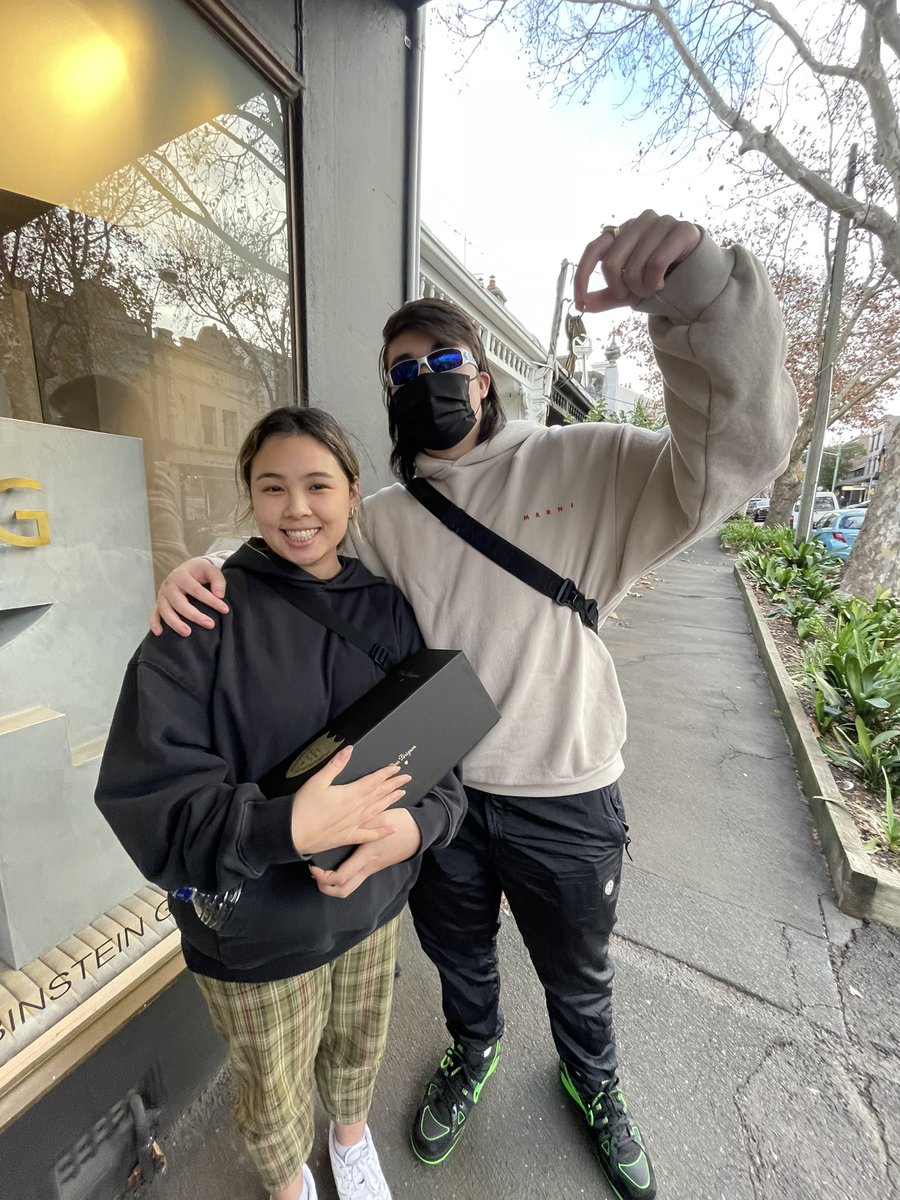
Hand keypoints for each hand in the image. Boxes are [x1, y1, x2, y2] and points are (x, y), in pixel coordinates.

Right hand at [150, 558, 229, 636]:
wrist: (187, 568)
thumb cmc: (200, 571)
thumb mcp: (210, 569)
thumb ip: (217, 580)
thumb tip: (220, 595)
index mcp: (181, 575)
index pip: (196, 590)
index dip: (211, 600)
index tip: (225, 609)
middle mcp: (169, 585)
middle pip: (180, 603)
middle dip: (195, 615)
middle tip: (210, 624)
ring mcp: (162, 594)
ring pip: (165, 610)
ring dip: (175, 623)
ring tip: (188, 633)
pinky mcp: (159, 602)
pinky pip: (154, 613)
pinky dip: (154, 623)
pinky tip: (159, 633)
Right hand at [290, 746, 411, 856]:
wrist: (293, 834)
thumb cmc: (303, 807)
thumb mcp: (317, 781)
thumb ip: (335, 765)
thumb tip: (349, 749)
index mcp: (349, 794)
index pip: (373, 781)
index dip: (386, 773)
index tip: (397, 768)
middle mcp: (356, 809)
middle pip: (379, 794)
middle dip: (393, 785)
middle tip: (407, 778)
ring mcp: (354, 824)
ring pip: (377, 810)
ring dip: (390, 801)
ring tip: (402, 794)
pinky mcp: (348, 836)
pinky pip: (369, 834)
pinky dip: (382, 831)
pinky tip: (392, 828)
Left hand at [310, 809, 421, 898]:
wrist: (419, 831)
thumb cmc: (399, 823)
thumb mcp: (377, 819)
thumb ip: (358, 823)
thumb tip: (337, 823)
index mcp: (366, 856)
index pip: (340, 877)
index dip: (323, 877)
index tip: (312, 866)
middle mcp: (368, 867)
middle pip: (343, 891)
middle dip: (326, 888)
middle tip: (315, 875)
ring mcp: (372, 869)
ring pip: (349, 887)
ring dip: (333, 885)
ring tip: (322, 871)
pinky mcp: (374, 867)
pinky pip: (355, 878)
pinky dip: (343, 877)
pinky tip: (337, 864)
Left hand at [573, 210, 700, 313]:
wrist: (700, 277)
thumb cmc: (661, 279)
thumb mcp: (630, 290)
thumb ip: (606, 296)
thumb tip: (582, 305)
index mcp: (623, 231)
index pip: (593, 249)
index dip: (582, 277)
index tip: (579, 303)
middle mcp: (639, 221)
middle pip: (611, 264)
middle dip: (620, 289)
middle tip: (634, 294)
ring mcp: (662, 222)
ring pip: (633, 267)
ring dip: (641, 289)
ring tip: (653, 288)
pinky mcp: (682, 230)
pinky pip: (656, 263)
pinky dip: (654, 283)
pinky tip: (663, 284)